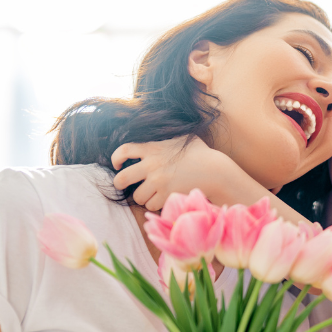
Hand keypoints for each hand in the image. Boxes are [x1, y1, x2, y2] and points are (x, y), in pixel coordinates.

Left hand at [111, 135, 243, 210]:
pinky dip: (155, 204)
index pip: (123, 150)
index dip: (115, 158)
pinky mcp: (167, 195)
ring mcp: (158, 182)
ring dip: (142, 196)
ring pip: (137, 196)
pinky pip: (151, 205)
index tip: (117, 165)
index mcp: (152, 148)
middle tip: (123, 185)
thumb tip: (158, 127)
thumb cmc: (201, 154)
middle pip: (122, 179)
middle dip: (119, 183)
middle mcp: (152, 165)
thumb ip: (166, 137)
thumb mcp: (182, 138)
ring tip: (151, 193)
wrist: (215, 171)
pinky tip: (163, 199)